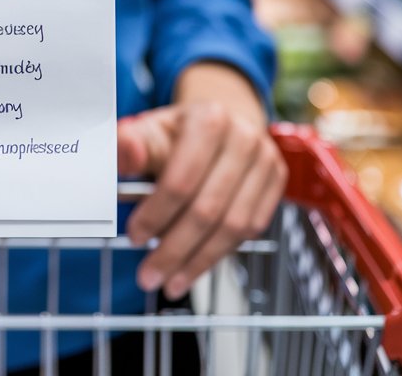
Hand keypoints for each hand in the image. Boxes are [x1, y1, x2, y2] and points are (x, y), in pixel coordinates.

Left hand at [117, 67, 286, 299]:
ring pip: (234, 226)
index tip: (134, 237)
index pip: (181, 179)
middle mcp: (244, 138)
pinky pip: (251, 229)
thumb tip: (124, 151)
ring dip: (199, 261)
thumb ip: (133, 146)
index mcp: (209, 120)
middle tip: (149, 275)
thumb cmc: (178, 130)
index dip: (157, 213)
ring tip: (171, 281)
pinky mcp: (278, 183)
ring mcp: (266, 161)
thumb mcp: (150, 130)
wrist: (220, 122)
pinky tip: (195, 266)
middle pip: (208, 208)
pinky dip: (221, 252)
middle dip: (175, 249)